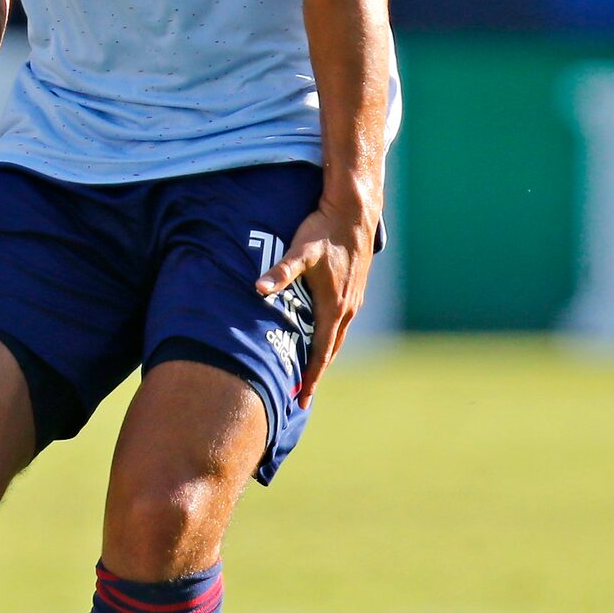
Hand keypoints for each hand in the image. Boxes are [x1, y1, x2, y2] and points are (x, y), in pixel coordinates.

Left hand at [255, 199, 378, 408]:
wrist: (354, 214)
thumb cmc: (324, 233)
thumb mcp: (299, 251)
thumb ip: (280, 271)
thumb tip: (258, 287)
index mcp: (334, 307)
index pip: (321, 352)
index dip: (311, 376)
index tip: (302, 398)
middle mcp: (347, 309)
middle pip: (331, 350)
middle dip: (316, 373)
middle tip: (302, 395)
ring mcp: (353, 300)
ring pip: (338, 337)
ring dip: (325, 356)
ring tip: (311, 372)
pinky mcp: (354, 290)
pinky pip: (342, 324)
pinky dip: (331, 338)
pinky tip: (322, 337)